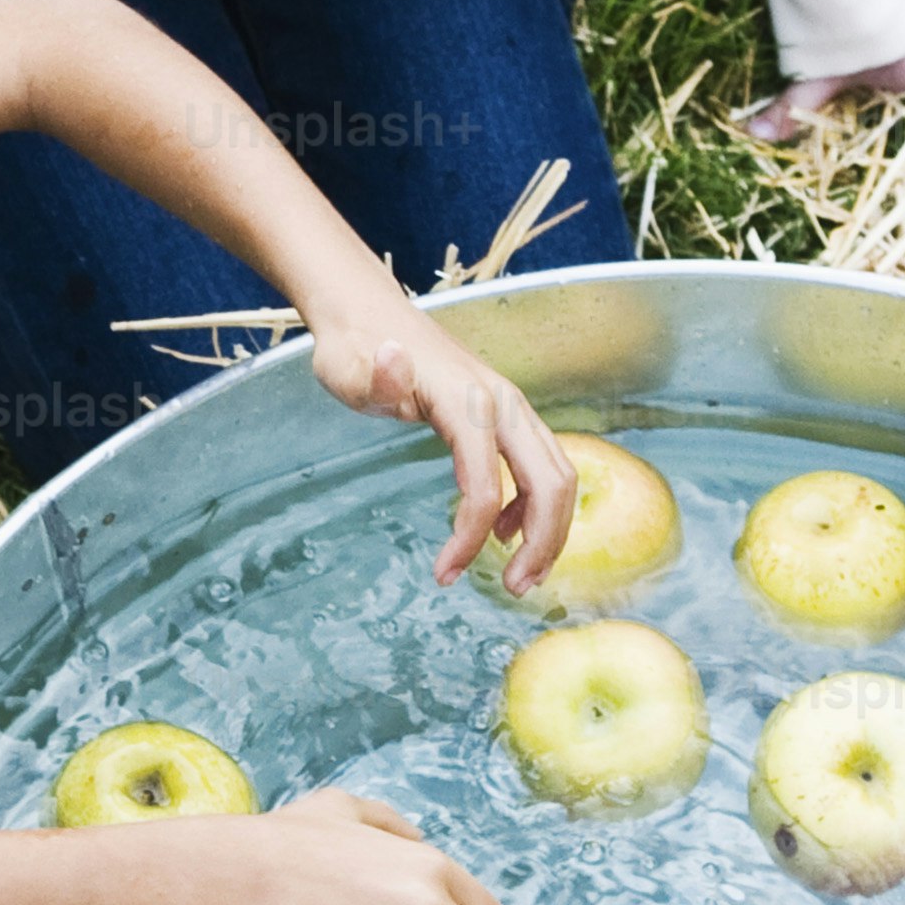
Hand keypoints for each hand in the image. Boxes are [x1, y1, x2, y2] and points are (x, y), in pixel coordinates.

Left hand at [311, 297, 577, 596]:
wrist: (370, 316)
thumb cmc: (355, 350)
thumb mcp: (346, 367)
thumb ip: (374, 375)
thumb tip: (393, 357)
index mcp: (465, 400)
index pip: (487, 484)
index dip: (470, 537)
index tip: (444, 575)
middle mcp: (502, 403)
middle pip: (551, 481)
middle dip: (543, 543)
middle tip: (516, 589)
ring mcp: (511, 408)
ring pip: (558, 475)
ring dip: (550, 530)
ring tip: (520, 574)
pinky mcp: (509, 416)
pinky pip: (543, 466)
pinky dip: (536, 506)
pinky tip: (502, 529)